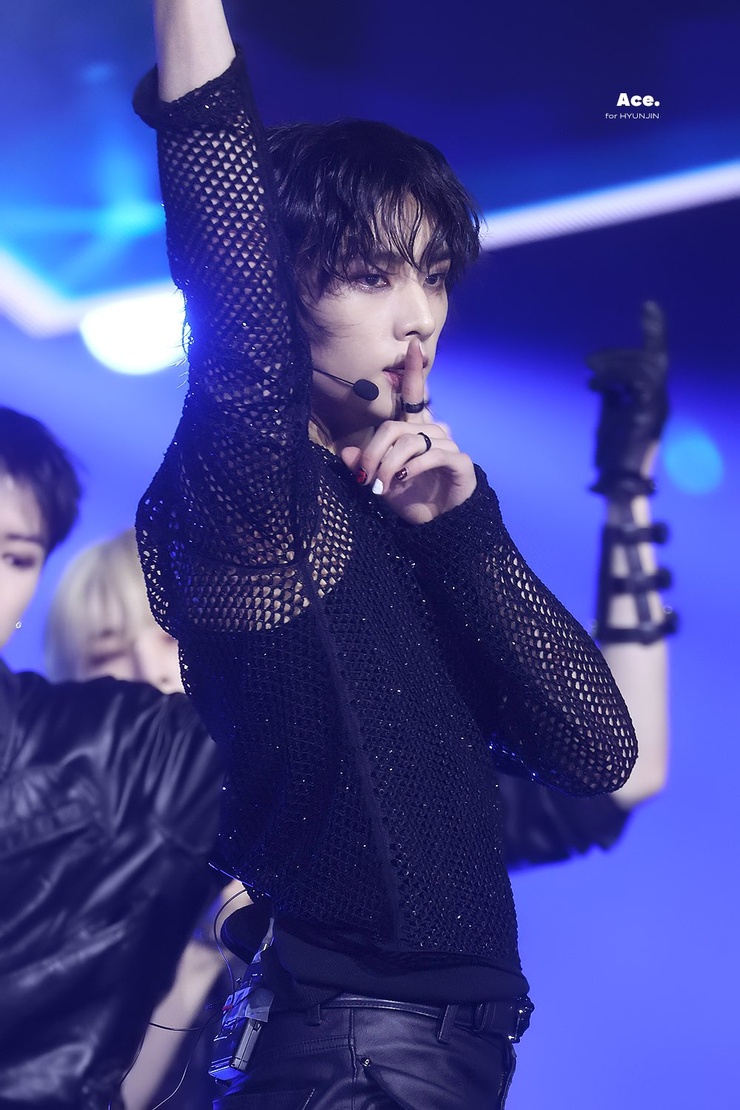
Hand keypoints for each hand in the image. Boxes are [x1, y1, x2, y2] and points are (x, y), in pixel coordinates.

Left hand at [340, 339, 476, 522]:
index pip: (414, 395)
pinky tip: (403, 479)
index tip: (412, 346)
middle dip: (374, 451)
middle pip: (395, 427)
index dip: (414, 371)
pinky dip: (413, 467)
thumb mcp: (380, 481)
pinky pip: (432, 455)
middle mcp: (432, 431)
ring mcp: (447, 444)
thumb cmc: (411, 497)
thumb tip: (345, 454)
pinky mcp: (459, 461)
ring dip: (390, 464)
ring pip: (411, 441)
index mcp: (415, 430)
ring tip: (380, 485)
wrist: (439, 524)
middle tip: (364, 476)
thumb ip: (363, 465)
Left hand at [587, 301, 668, 496]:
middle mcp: (660, 398)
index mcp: (651, 397)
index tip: (649, 306)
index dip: (653, 331)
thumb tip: (602, 380)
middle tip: (589, 360)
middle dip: (622, 350)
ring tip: (588, 369)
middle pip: (652, 357)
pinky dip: (615, 376)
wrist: (618, 486)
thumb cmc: (613, 457)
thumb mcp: (610, 418)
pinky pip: (638, 381)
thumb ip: (612, 396)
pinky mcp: (649, 414)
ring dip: (614, 362)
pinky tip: (595, 385)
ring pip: (645, 365)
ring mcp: (657, 406)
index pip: (654, 358)